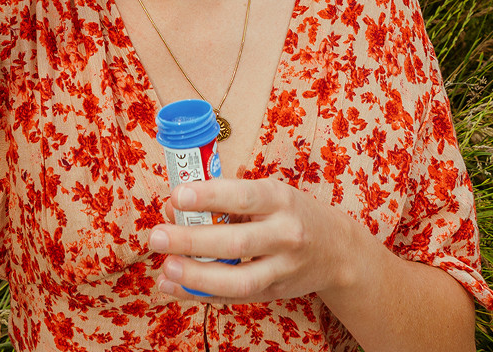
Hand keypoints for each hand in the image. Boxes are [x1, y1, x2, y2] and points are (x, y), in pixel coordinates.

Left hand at [148, 177, 356, 305]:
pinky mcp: (274, 294)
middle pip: (235, 243)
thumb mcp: (268, 194)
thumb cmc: (290, 212)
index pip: (242, 196)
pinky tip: (175, 288)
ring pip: (237, 280)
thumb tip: (175, 208)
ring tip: (165, 270)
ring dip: (196, 277)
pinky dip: (202, 294)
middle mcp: (285, 234)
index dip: (208, 196)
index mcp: (279, 199)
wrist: (337, 251)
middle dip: (191, 241)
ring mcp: (282, 269)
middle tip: (156, 237)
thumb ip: (226, 200)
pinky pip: (235, 298)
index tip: (176, 196)